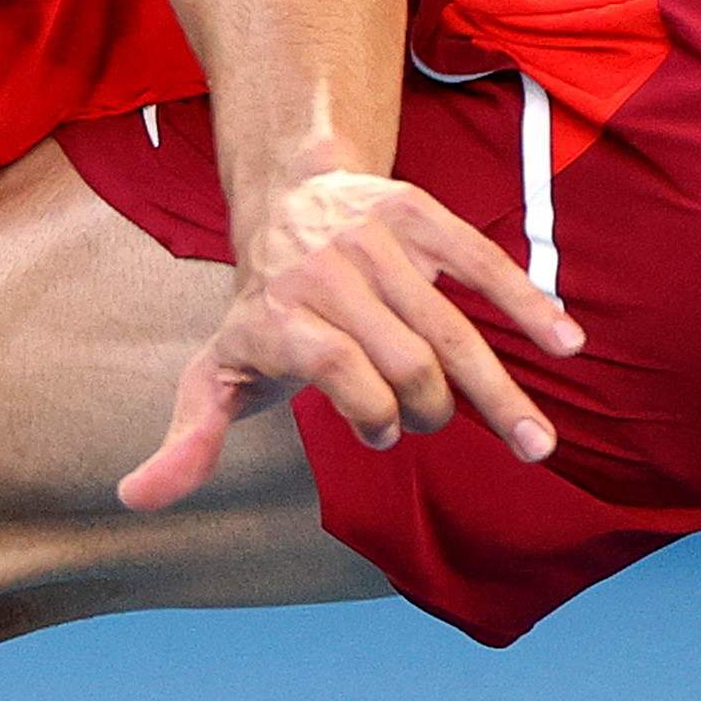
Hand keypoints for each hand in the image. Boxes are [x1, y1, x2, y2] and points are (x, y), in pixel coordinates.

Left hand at [119, 170, 581, 511]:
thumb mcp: (215, 374)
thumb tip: (134, 500)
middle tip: (434, 422)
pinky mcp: (421, 216)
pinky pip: (483, 264)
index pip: (339, 372)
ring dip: (500, 394)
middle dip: (431, 409)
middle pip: (405, 360)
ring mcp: (376, 242)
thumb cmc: (259, 310)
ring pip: (451, 327)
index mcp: (278, 319)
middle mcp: (326, 275)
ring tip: (539, 448)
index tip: (381, 436)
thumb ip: (187, 440)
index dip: (371, 415)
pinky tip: (565, 344)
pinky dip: (527, 306)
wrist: (287, 200)